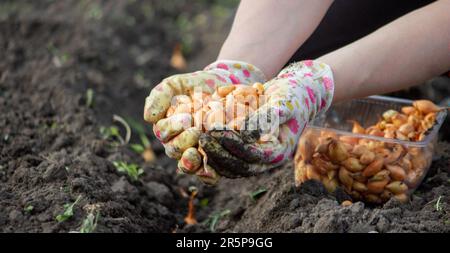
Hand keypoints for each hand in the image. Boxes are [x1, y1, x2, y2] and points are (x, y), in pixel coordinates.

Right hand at [144, 60, 265, 182]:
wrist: (222, 88)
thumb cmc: (194, 87)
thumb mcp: (175, 85)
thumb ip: (159, 96)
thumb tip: (149, 118)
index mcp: (166, 128)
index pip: (163, 133)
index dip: (173, 127)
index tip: (187, 117)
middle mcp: (178, 144)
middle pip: (174, 151)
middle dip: (183, 142)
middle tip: (196, 130)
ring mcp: (195, 153)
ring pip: (188, 165)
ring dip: (191, 162)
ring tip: (198, 152)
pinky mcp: (212, 159)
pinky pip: (206, 174)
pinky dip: (207, 175)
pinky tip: (212, 170)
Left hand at [199, 60, 334, 177]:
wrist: (295, 95)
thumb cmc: (291, 96)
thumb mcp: (281, 103)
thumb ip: (263, 117)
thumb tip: (241, 130)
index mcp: (279, 152)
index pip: (252, 154)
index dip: (232, 144)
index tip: (214, 132)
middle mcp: (268, 160)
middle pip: (239, 165)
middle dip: (219, 153)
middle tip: (201, 138)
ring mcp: (257, 160)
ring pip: (231, 167)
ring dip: (214, 157)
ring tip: (198, 141)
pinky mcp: (247, 154)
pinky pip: (228, 161)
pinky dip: (215, 155)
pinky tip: (201, 143)